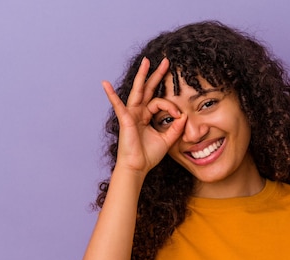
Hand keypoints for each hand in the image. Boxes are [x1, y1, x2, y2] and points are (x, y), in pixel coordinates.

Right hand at [102, 57, 186, 173]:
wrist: (137, 167)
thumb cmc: (148, 155)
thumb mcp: (167, 140)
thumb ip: (176, 128)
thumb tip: (184, 116)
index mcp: (147, 116)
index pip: (160, 102)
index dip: (171, 106)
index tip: (179, 114)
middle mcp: (138, 113)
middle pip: (148, 89)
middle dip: (157, 75)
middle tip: (165, 61)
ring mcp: (131, 114)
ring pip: (138, 91)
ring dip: (142, 76)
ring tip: (146, 62)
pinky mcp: (125, 120)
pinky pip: (118, 105)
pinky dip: (111, 95)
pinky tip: (105, 84)